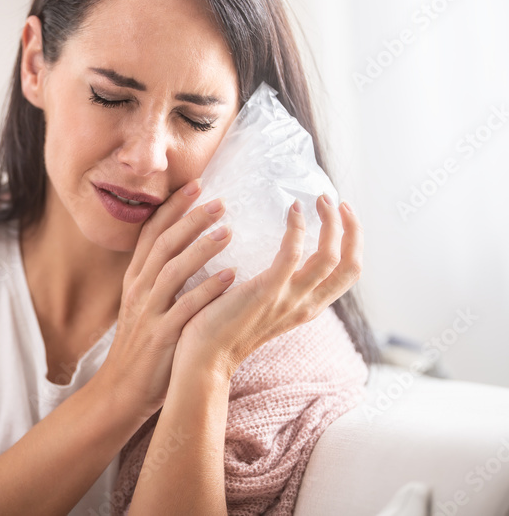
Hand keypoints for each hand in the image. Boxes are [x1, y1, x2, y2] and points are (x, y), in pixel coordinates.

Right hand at [97, 178, 238, 423]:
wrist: (121, 389)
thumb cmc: (142, 346)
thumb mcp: (142, 305)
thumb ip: (158, 278)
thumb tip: (183, 248)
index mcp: (135, 279)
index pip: (150, 233)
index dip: (172, 208)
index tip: (196, 185)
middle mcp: (139, 290)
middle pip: (163, 244)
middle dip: (190, 219)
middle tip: (220, 200)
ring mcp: (149, 312)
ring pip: (173, 270)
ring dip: (201, 247)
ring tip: (228, 230)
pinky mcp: (162, 335)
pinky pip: (186, 307)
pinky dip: (208, 290)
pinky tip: (231, 276)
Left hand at [174, 195, 363, 379]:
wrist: (203, 357)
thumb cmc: (222, 327)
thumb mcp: (262, 306)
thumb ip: (274, 285)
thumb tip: (275, 254)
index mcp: (307, 307)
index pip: (349, 274)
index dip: (353, 241)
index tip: (343, 214)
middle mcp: (306, 305)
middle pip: (351, 265)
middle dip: (352, 229)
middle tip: (337, 200)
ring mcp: (289, 300)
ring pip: (329, 258)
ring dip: (330, 223)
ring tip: (318, 199)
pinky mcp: (266, 293)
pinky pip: (292, 255)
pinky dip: (297, 229)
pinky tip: (292, 210)